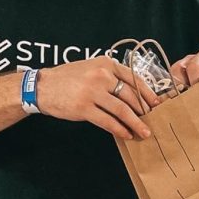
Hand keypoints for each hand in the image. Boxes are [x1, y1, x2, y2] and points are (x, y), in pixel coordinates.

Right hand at [36, 56, 160, 140]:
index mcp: (106, 64)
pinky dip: (119, 129)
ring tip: (144, 132)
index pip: (134, 78)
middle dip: (144, 111)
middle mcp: (101, 75)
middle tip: (152, 120)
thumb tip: (134, 95)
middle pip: (130, 96)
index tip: (157, 103)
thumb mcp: (91, 68)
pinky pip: (108, 121)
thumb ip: (111, 77)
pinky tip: (126, 134)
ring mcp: (92, 92)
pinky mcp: (84, 108)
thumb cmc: (68, 78)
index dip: (148, 93)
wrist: (41, 86)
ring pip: (122, 110)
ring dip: (136, 123)